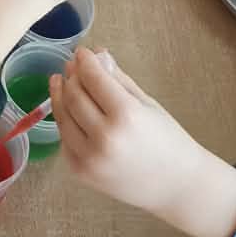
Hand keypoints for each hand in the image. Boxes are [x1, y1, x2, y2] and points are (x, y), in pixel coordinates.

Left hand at [49, 47, 235, 236]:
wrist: (175, 184)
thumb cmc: (167, 140)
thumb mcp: (147, 104)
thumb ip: (118, 80)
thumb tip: (97, 55)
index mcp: (126, 115)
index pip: (93, 78)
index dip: (84, 61)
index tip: (82, 51)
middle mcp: (104, 137)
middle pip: (74, 95)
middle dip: (71, 76)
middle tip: (72, 65)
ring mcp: (89, 158)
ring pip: (63, 117)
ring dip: (60, 96)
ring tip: (61, 82)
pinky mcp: (81, 172)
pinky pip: (65, 139)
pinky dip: (65, 121)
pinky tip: (70, 111)